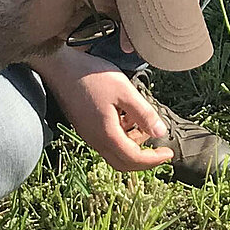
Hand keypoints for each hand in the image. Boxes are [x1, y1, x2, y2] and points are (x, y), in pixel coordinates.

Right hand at [34, 46, 172, 171]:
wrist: (59, 66)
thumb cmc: (91, 76)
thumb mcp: (124, 91)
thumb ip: (144, 114)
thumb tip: (161, 133)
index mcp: (106, 134)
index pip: (134, 159)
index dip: (154, 160)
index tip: (169, 153)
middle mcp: (95, 140)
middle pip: (123, 163)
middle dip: (145, 159)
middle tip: (161, 148)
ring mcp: (88, 135)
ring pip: (115, 152)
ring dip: (133, 144)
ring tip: (142, 120)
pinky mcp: (85, 127)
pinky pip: (106, 141)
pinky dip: (122, 136)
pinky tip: (126, 115)